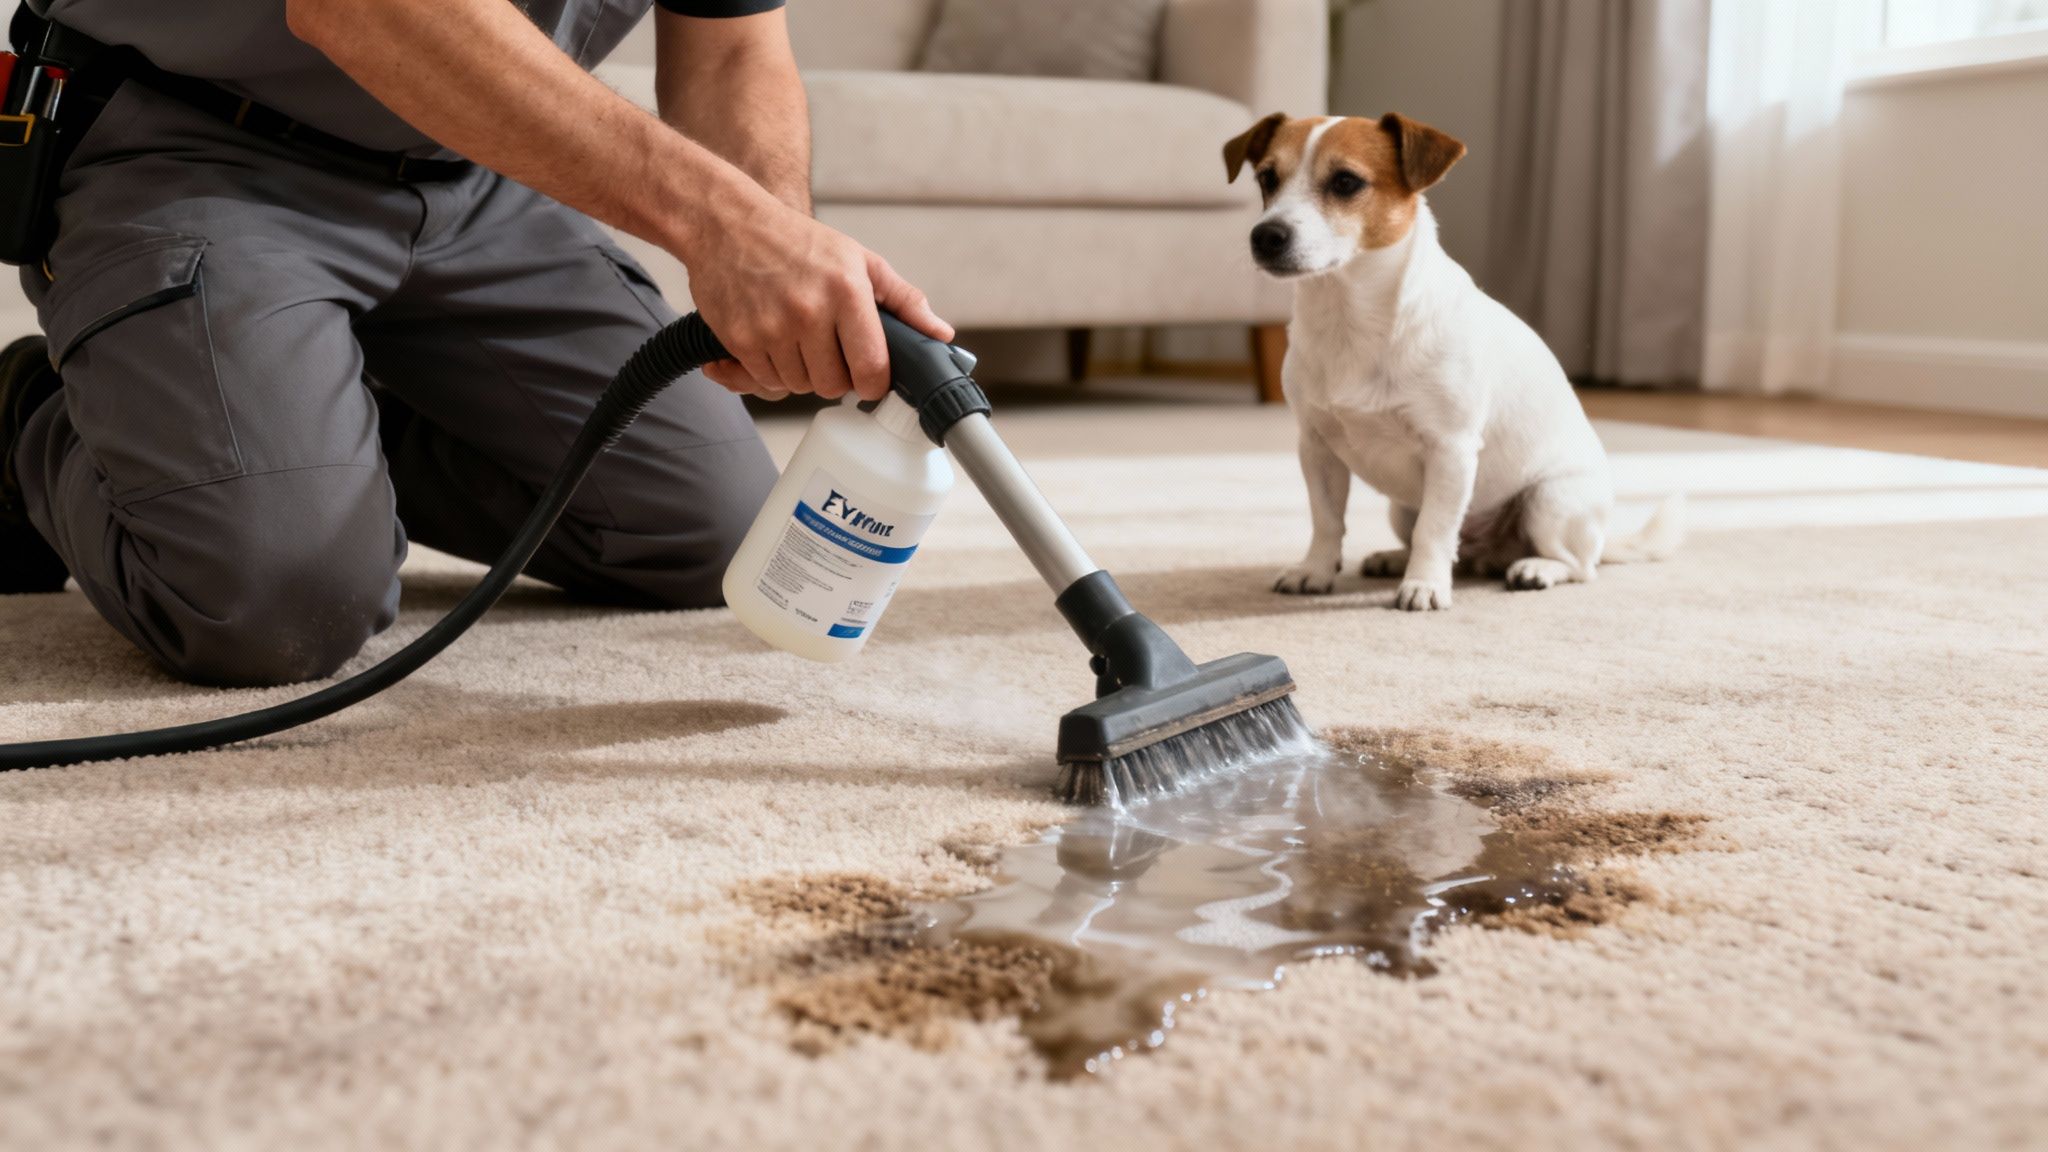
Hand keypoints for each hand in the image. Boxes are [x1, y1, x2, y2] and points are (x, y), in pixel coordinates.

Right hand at [681, 185, 952, 400]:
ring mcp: (771, 328)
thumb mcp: (858, 259)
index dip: (874, 383)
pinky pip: (766, 380)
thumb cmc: (798, 242)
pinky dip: (772, 371)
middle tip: (830, 352)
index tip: (869, 377)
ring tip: (800, 342)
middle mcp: (809, 312)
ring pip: (799, 386)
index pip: (872, 369)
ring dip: (803, 374)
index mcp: (846, 292)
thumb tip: (940, 334)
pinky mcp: (740, 339)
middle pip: (834, 385)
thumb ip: (903, 299)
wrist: (727, 224)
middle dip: (836, 378)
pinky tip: (775, 343)